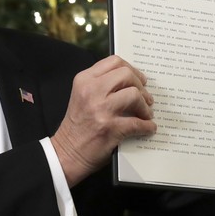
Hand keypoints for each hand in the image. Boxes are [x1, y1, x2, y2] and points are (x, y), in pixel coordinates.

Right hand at [51, 55, 155, 186]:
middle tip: (145, 96)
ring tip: (146, 113)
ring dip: (145, 106)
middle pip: (126, 75)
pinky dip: (147, 126)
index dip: (131, 69)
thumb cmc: (77, 126)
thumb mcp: (82, 96)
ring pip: (134, 95)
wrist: (66, 153)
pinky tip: (148, 128)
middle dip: (140, 86)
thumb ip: (101, 84)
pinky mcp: (110, 128)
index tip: (138, 79)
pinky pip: (137, 122)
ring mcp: (101, 109)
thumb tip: (131, 81)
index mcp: (84, 80)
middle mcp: (91, 91)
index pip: (114, 62)